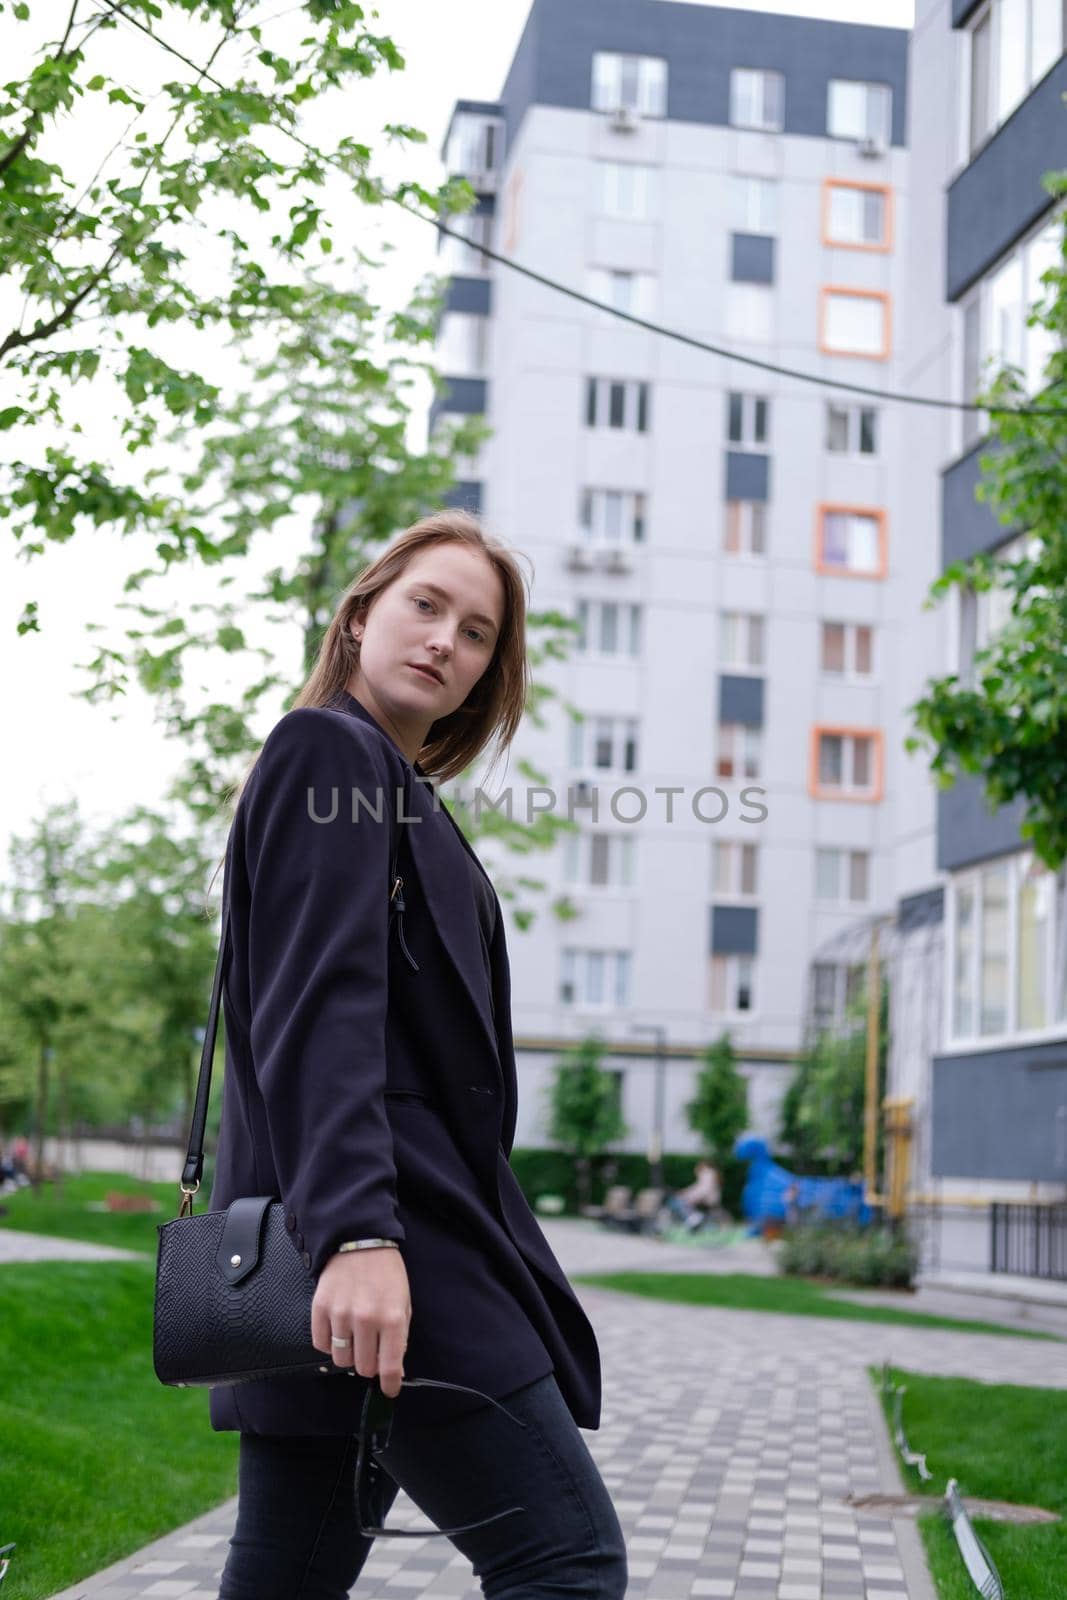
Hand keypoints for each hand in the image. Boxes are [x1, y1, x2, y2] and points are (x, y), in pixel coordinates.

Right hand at [311, 1248, 410, 1397]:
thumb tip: (395, 1366)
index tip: (390, 1389)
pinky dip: (330, 1344)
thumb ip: (399, 1335)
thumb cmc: (386, 1273)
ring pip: (341, 1360)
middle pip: (363, 1368)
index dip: (390, 1384)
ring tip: (355, 1338)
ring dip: (349, 1354)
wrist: (359, 1241)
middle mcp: (366, 1319)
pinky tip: (339, 1330)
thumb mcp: (404, 1301)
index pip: (390, 1367)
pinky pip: (322, 1344)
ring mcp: (341, 1315)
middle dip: (369, 1365)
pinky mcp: (320, 1309)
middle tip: (371, 1350)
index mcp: (392, 1318)